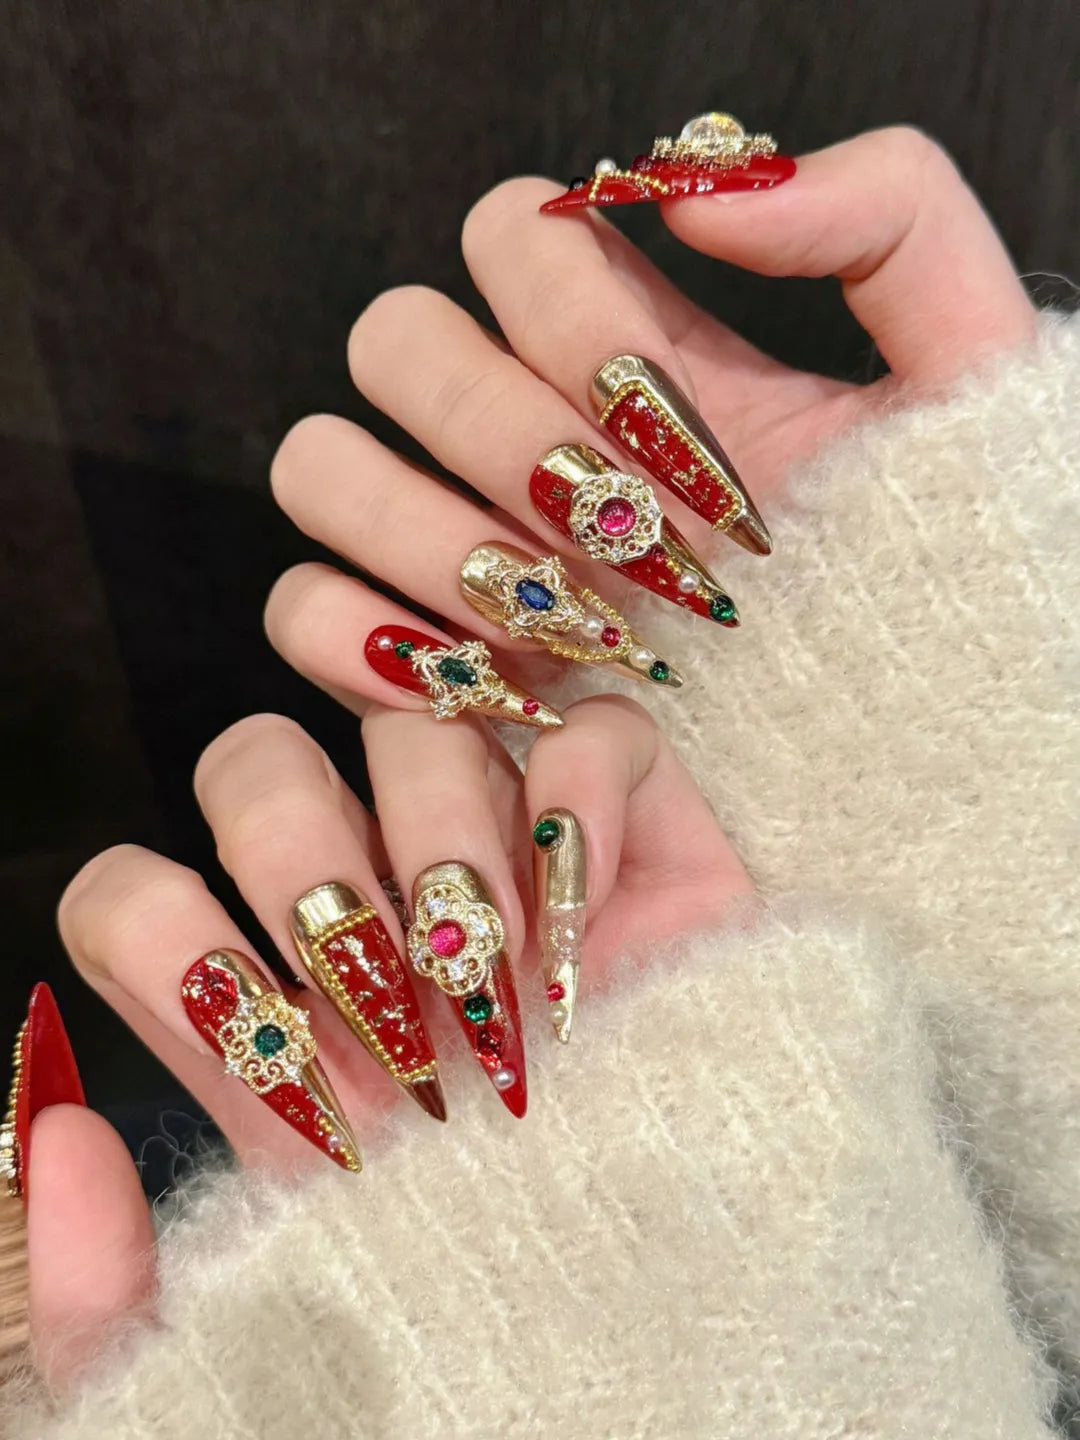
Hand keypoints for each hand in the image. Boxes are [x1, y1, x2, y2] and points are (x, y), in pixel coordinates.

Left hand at [33, 697, 743, 1384]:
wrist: (701, 1306)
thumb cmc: (490, 1316)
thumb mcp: (273, 1341)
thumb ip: (110, 1296)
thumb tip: (55, 1136)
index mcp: (277, 1024)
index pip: (136, 894)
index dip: (153, 922)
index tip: (257, 1025)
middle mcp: (376, 916)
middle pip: (255, 762)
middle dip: (297, 854)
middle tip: (387, 990)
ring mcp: (505, 860)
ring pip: (411, 723)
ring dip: (439, 837)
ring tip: (493, 975)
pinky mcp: (643, 835)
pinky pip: (593, 730)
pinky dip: (582, 791)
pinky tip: (586, 909)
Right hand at [263, 125, 1033, 721]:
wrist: (918, 746)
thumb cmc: (946, 572)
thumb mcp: (959, 377)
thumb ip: (884, 218)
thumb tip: (686, 191)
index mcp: (628, 351)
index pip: (506, 234)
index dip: (571, 319)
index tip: (674, 428)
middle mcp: (523, 438)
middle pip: (393, 342)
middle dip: (505, 437)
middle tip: (627, 537)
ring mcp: (461, 551)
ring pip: (324, 466)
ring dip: (435, 535)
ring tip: (571, 626)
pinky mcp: (429, 669)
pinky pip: (302, 612)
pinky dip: (360, 638)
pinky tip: (491, 679)